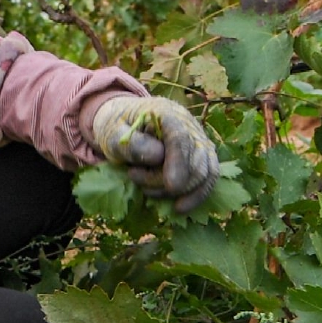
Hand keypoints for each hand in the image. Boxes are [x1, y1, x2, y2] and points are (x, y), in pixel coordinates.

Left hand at [90, 94, 218, 212]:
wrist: (125, 124)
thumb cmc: (117, 128)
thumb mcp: (112, 134)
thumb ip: (131, 144)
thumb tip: (158, 156)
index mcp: (166, 114)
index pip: (180, 138)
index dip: (178, 163)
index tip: (172, 187)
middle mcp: (189, 126)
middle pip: (195, 160)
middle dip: (166, 181)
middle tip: (133, 176)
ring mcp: (199, 141)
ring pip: (205, 172)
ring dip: (178, 191)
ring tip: (147, 190)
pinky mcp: (202, 156)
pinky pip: (208, 178)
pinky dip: (196, 196)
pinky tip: (179, 208)